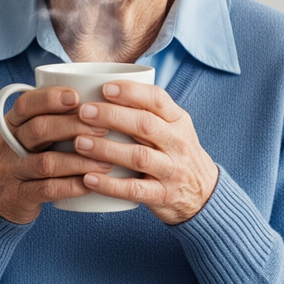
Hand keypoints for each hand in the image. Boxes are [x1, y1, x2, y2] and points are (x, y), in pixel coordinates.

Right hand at [0, 86, 114, 223]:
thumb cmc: (25, 159)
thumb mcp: (26, 134)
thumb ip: (50, 117)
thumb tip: (94, 98)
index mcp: (11, 124)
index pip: (25, 104)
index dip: (50, 98)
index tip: (78, 97)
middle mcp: (8, 145)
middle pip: (38, 129)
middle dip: (73, 126)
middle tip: (103, 127)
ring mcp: (11, 171)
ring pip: (46, 162)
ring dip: (79, 161)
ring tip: (106, 161)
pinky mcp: (18, 196)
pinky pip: (47, 189)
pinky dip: (71, 186)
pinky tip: (90, 183)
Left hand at [73, 80, 218, 223]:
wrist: (204, 194)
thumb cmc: (175, 153)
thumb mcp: (172, 128)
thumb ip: (146, 111)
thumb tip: (99, 88)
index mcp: (178, 121)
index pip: (157, 100)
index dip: (131, 92)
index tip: (104, 87)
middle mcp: (178, 144)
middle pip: (145, 125)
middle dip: (112, 116)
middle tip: (83, 112)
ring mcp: (172, 171)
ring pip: (138, 157)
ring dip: (106, 149)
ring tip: (79, 142)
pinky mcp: (162, 195)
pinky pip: (134, 190)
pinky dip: (110, 185)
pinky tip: (88, 178)